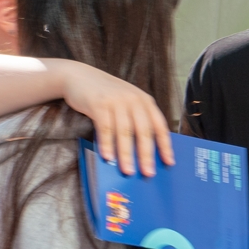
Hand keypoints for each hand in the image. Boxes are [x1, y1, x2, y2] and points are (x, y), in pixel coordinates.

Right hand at [57, 61, 172, 176]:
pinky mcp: (99, 104)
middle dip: (146, 154)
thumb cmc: (106, 95)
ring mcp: (117, 101)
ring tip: (128, 170)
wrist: (79, 76)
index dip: (165, 145)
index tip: (169, 162)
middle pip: (144, 131)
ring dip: (126, 154)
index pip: (159, 126)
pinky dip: (107, 144)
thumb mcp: (126, 103)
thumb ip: (135, 120)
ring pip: (125, 132)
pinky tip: (108, 157)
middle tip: (148, 172)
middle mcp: (134, 100)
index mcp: (145, 102)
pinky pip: (105, 128)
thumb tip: (142, 151)